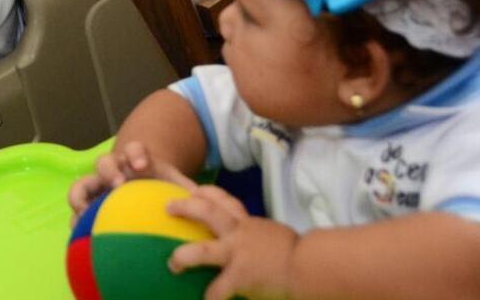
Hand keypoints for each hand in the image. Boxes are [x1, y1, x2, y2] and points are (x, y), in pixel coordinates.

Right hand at [70, 140, 197, 217]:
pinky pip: (76, 210)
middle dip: (110, 171)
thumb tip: (207, 206)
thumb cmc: (161, 185)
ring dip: (81, 196)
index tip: (142, 166)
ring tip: (85, 214)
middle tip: (118, 185)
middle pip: (104, 162)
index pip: (134, 149)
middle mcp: (113, 168)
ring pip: (81, 184)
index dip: (136, 154)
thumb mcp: (174, 183)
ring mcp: (97, 184)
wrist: (141, 183)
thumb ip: (187, 192)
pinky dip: (76, 220)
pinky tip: (81, 238)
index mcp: (135, 160)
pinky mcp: (87, 202)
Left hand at [167, 186, 298, 299]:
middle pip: (208, 212)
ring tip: (172, 263)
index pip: (225, 200)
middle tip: (168, 207)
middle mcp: (240, 233)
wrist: (311, 267)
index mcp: (248, 223)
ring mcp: (238, 254)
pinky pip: (219, 289)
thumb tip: (249, 246)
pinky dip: (212, 297)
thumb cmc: (296, 254)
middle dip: (186, 207)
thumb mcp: (273, 237)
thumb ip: (257, 237)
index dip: (206, 193)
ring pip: (203, 251)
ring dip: (184, 257)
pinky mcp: (241, 276)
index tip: (192, 191)